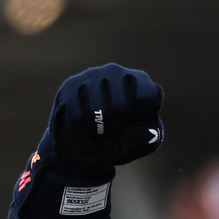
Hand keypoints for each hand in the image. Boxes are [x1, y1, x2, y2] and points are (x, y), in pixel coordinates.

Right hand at [47, 64, 163, 166]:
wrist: (84, 146)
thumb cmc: (119, 141)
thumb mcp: (141, 144)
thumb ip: (149, 138)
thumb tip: (132, 133)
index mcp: (140, 82)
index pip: (148, 97)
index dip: (140, 121)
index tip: (133, 128)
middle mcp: (116, 72)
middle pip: (121, 106)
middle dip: (117, 129)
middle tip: (113, 132)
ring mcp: (91, 76)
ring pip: (98, 110)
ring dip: (98, 131)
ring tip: (99, 131)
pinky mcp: (70, 86)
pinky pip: (77, 116)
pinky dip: (82, 132)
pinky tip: (84, 129)